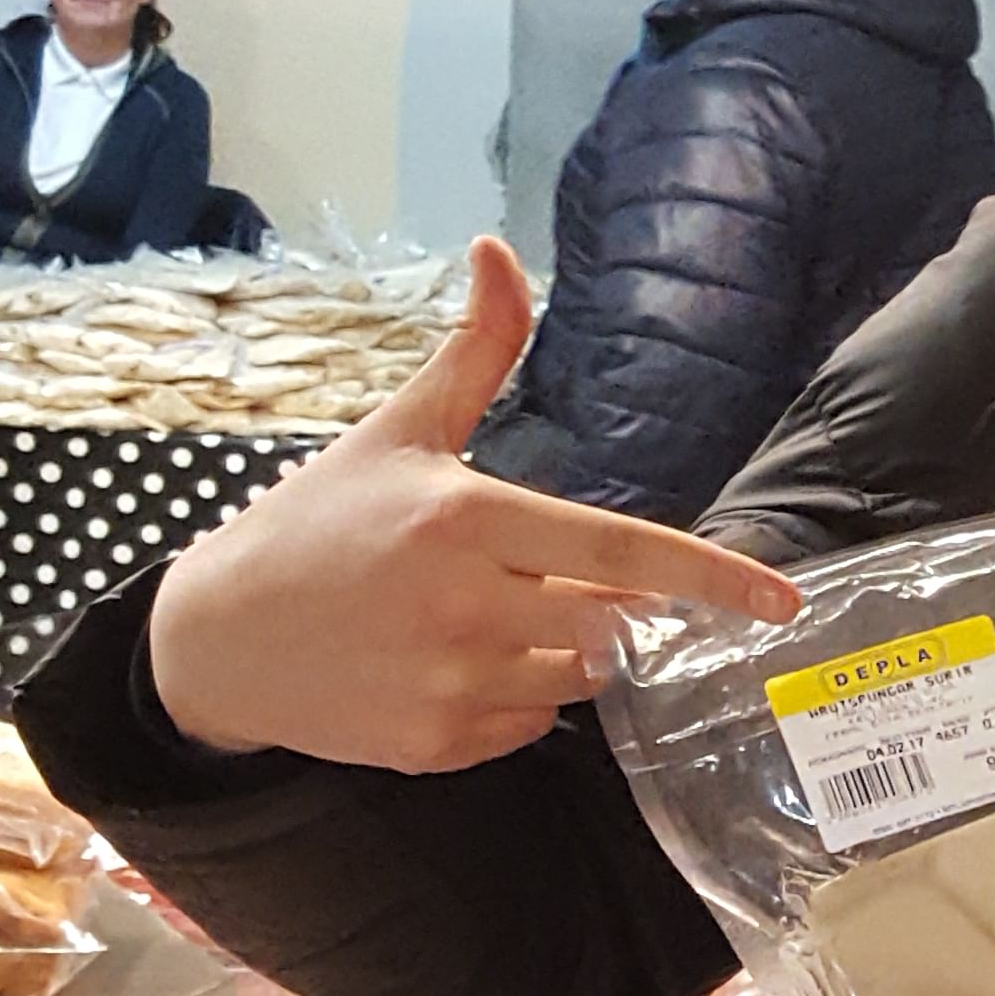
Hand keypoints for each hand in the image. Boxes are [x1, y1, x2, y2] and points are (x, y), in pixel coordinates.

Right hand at [153, 240, 799, 770]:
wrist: (214, 639)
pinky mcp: (434, 745)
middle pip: (609, 621)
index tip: (780, 600)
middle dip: (602, 603)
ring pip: (577, 680)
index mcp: (466, 520)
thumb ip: (476, 351)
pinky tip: (454, 662)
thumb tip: (502, 250)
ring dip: (564, 651)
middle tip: (539, 577)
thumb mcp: (397, 431)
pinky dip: (517, 700)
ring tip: (488, 616)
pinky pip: (529, 728)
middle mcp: (465, 606)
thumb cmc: (316, 523)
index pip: (621, 551)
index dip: (711, 578)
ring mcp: (450, 683)